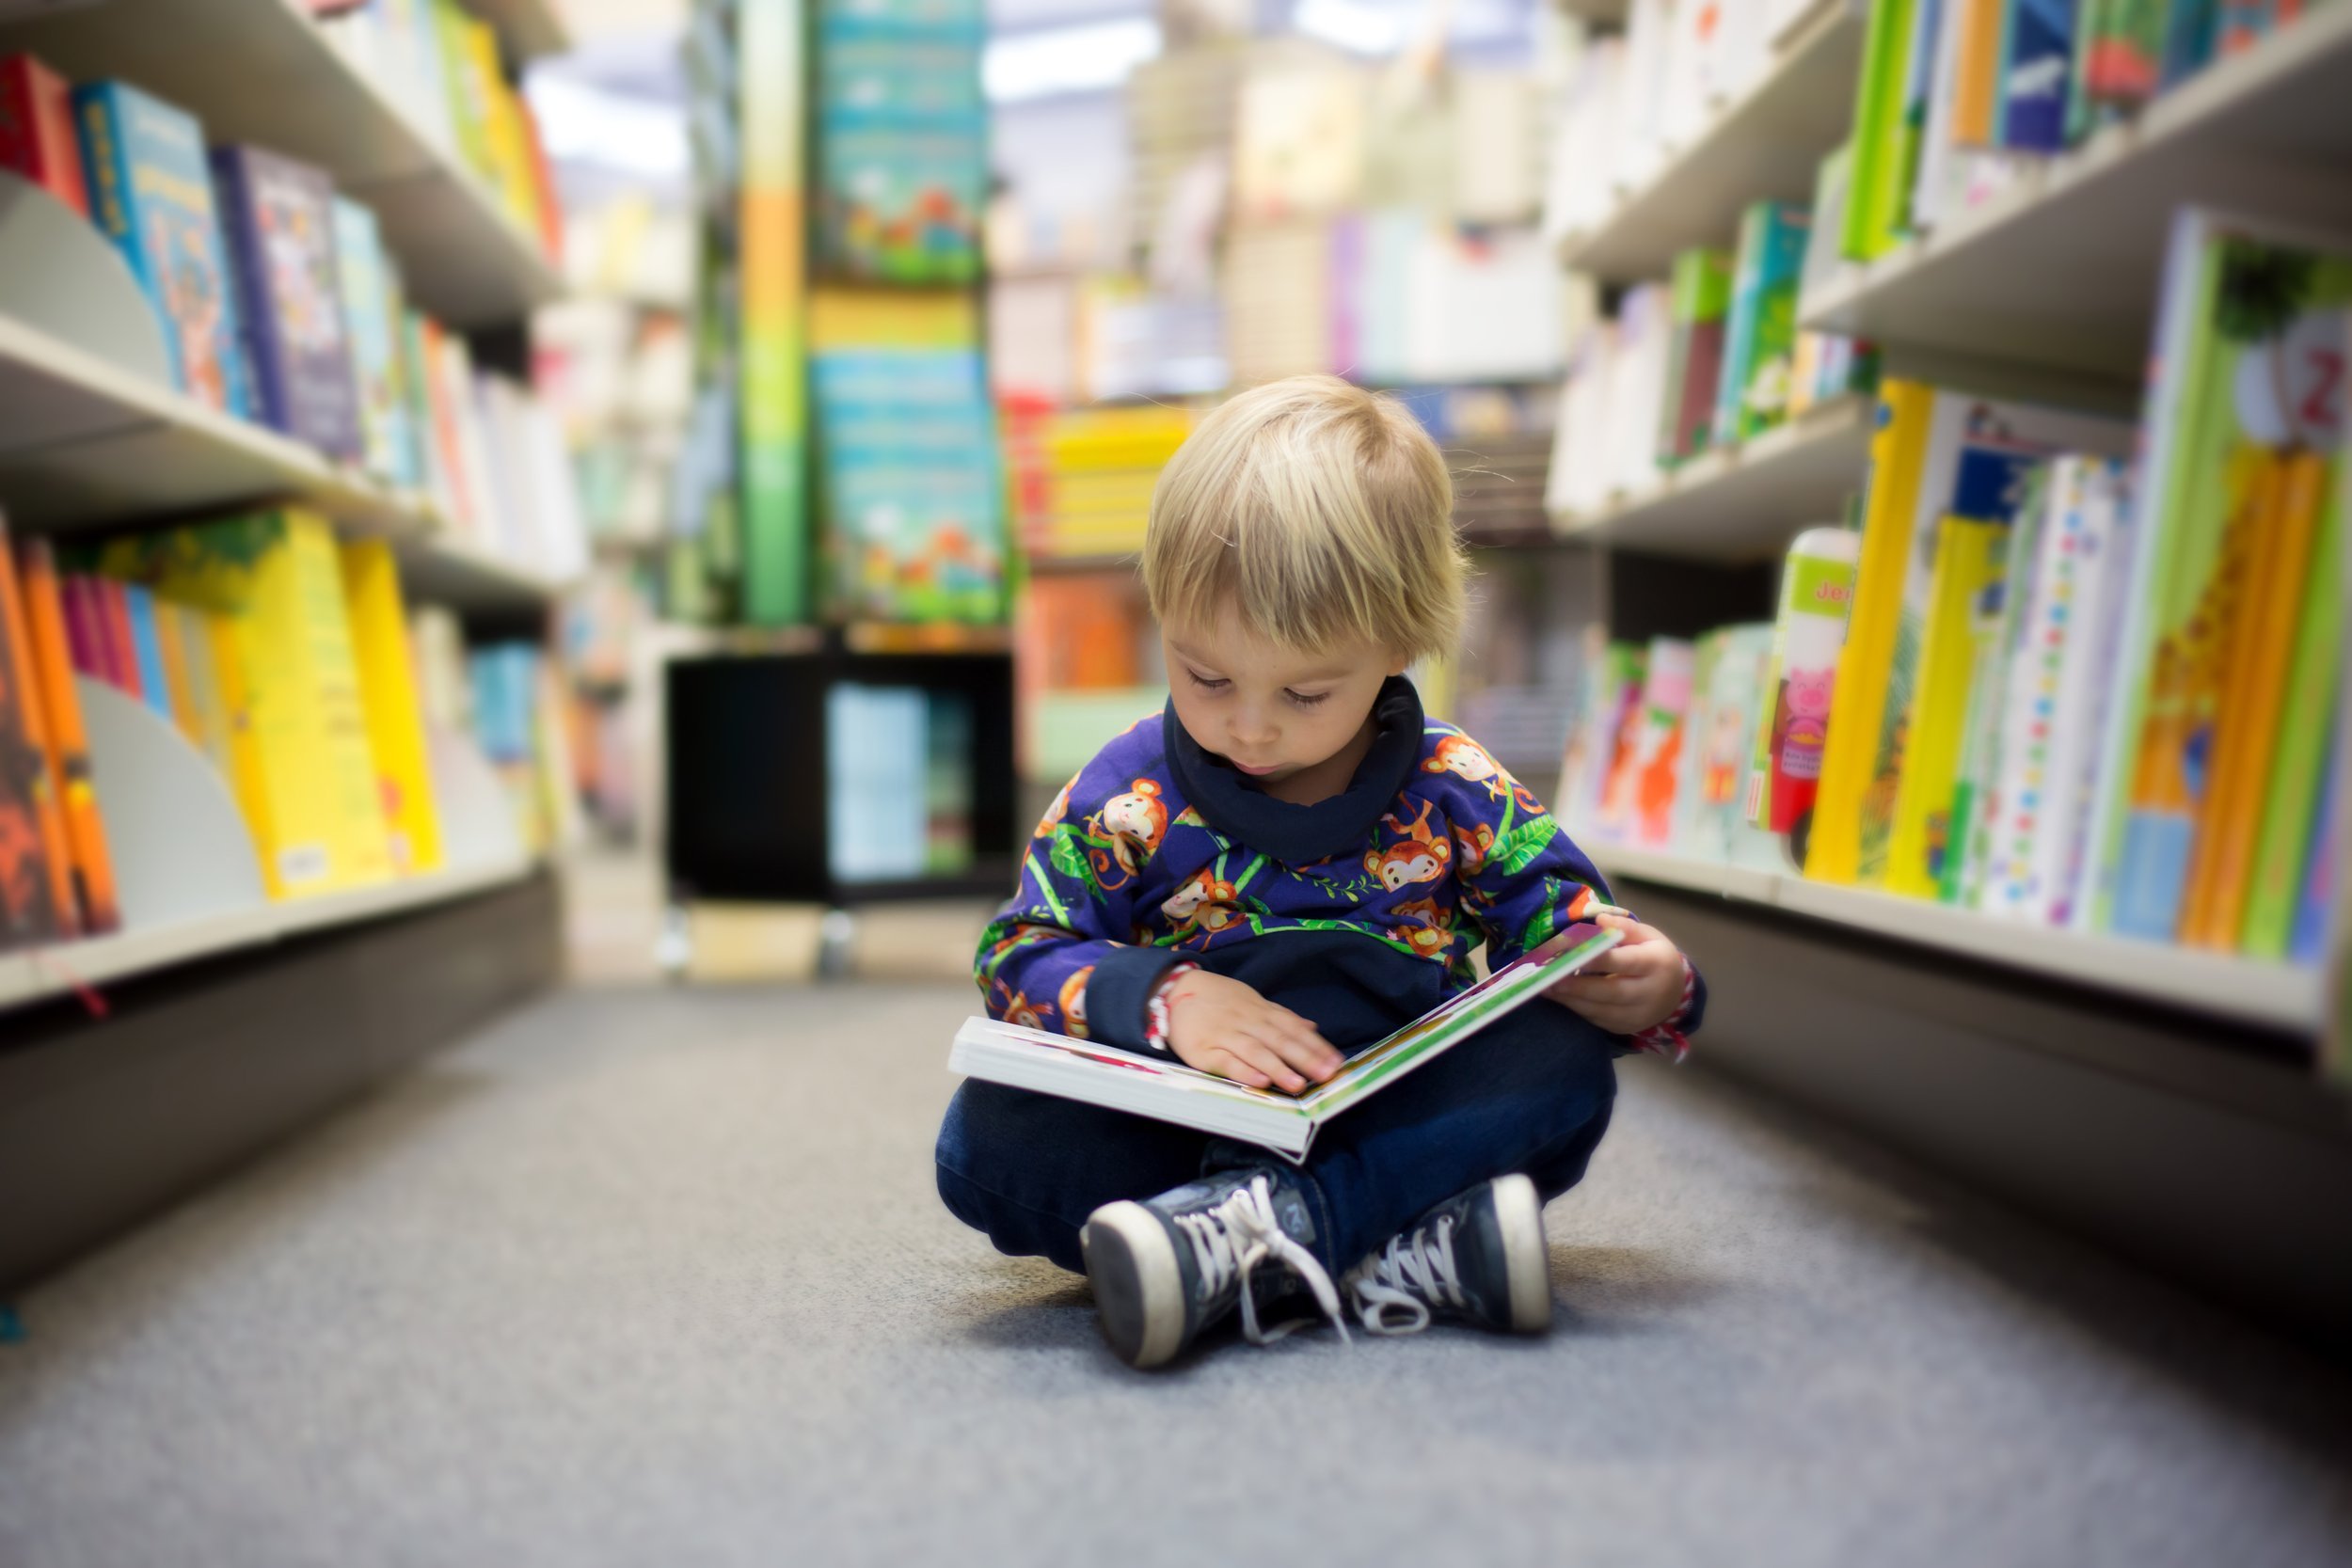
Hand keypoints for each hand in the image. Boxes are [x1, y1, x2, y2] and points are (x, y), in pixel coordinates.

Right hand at [1162, 970, 1342, 1093]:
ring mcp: (1226, 1036)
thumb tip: (1312, 1027)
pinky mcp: (1205, 1051)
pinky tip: (1260, 1082)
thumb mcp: (1253, 1002)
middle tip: (1326, 1075)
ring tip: (1297, 1084)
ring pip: (1256, 1052)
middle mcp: (1247, 1023)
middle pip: (1280, 1041)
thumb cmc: (1219, 1001)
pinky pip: (1226, 1062)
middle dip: (1305, 1058)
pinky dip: (1243, 1071)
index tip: (1336, 1062)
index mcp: (1261, 1012)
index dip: (1316, 1046)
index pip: (1294, 1029)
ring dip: (1278, 1068)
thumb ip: (1282, 1017)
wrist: (1175, 991)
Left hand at [1542, 912, 1686, 1034]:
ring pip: (1602, 1010)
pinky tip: (1560, 998)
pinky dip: (1578, 1010)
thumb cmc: (1655, 956)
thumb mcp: (1647, 935)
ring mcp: (1639, 1015)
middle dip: (1579, 987)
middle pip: (1612, 991)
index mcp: (1656, 964)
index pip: (1625, 962)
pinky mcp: (1626, 1027)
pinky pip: (1599, 1020)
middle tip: (1551, 978)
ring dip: (1572, 1000)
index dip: (1598, 960)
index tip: (1573, 954)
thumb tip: (1600, 920)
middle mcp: (1650, 993)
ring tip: (1547, 988)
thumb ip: (1624, 927)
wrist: (1675, 993)